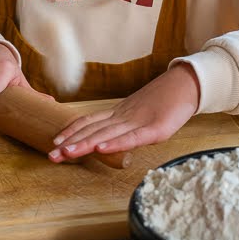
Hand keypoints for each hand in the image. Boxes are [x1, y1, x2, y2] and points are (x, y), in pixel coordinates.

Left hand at [48, 64, 200, 161]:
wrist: (187, 85)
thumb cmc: (165, 101)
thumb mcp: (140, 114)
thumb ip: (125, 126)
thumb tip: (110, 137)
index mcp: (119, 114)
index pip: (90, 122)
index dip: (72, 132)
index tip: (54, 142)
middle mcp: (124, 117)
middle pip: (93, 130)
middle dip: (71, 144)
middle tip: (51, 155)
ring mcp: (139, 122)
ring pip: (107, 135)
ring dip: (85, 144)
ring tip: (67, 153)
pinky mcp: (156, 128)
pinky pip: (132, 138)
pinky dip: (115, 144)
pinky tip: (101, 149)